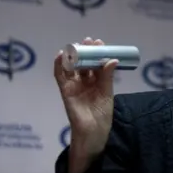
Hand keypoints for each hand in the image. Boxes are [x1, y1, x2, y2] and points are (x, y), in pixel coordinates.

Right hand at [54, 37, 117, 156]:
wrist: (93, 131)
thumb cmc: (102, 114)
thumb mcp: (107, 93)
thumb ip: (108, 77)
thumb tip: (113, 59)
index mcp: (97, 82)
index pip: (96, 64)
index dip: (97, 53)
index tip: (100, 43)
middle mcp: (85, 82)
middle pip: (84, 63)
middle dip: (86, 51)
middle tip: (90, 40)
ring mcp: (74, 85)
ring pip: (72, 67)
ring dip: (73, 55)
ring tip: (77, 44)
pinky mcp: (65, 91)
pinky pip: (60, 77)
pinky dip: (58, 65)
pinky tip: (60, 55)